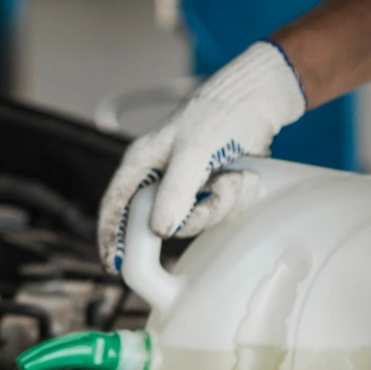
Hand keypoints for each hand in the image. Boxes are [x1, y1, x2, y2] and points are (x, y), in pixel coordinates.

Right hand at [95, 40, 306, 272]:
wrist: (259, 103)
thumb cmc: (217, 114)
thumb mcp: (193, 151)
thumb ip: (175, 191)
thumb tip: (161, 230)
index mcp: (142, 163)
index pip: (115, 206)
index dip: (111, 237)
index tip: (116, 266)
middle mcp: (161, 178)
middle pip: (164, 222)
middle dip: (196, 214)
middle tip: (214, 191)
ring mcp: (188, 187)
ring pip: (196, 220)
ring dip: (222, 201)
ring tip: (233, 174)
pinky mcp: (212, 191)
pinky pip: (219, 213)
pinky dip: (235, 198)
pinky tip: (242, 176)